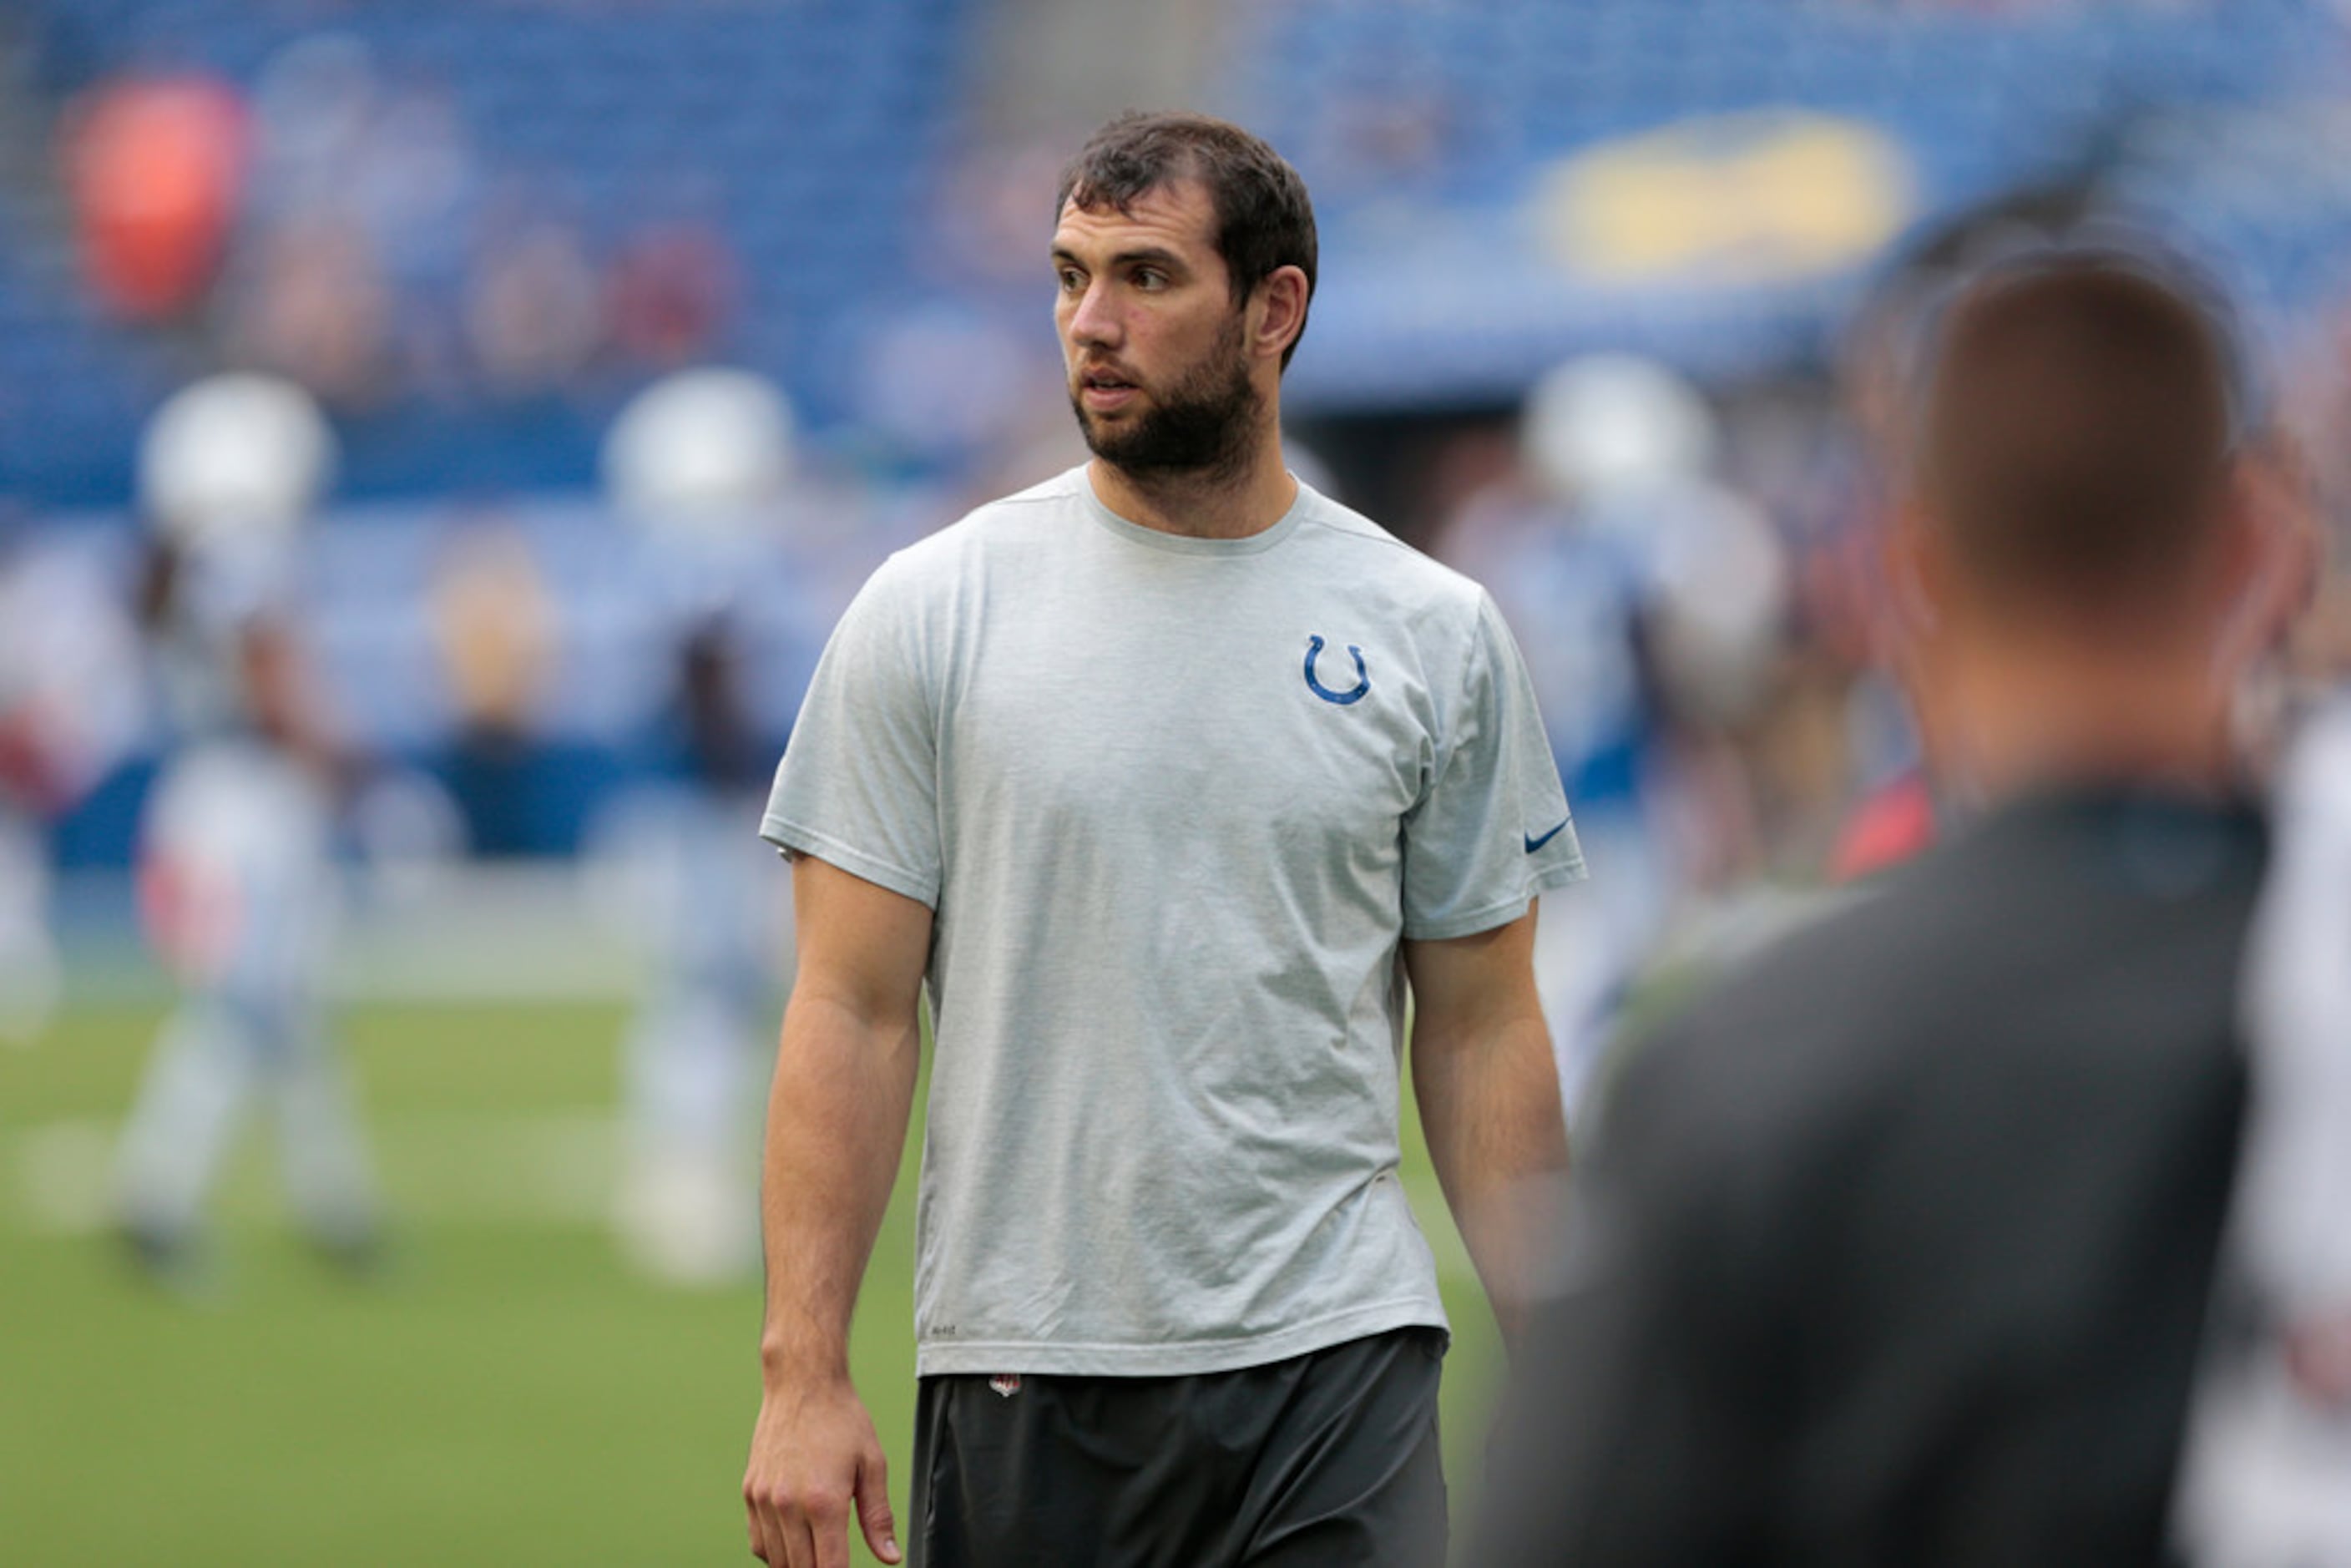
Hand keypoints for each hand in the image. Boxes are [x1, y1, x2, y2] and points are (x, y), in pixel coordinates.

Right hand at [743, 1377, 900, 1567]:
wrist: (802, 1384)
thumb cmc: (843, 1421)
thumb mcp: (872, 1465)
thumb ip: (878, 1517)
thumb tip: (890, 1557)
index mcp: (824, 1502)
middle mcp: (788, 1505)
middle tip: (836, 1562)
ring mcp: (763, 1500)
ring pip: (777, 1562)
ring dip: (799, 1566)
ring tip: (820, 1554)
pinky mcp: (750, 1493)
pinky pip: (759, 1543)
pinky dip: (776, 1553)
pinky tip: (797, 1542)